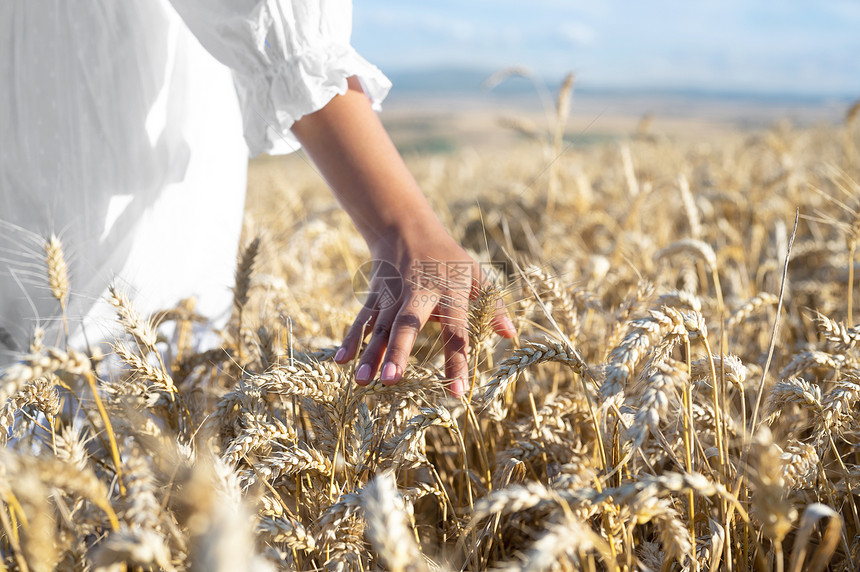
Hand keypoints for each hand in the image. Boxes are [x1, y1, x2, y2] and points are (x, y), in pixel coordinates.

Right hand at [289, 76, 513, 394]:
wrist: (407, 228)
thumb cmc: (449, 259)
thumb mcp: (476, 275)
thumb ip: (492, 305)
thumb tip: (509, 334)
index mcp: (450, 292)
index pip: (456, 331)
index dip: (457, 361)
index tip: (457, 392)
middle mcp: (418, 294)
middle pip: (408, 325)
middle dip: (399, 352)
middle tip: (393, 380)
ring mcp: (393, 295)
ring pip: (380, 327)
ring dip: (370, 354)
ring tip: (363, 382)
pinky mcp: (375, 295)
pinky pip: (361, 320)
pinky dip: (350, 340)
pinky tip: (340, 362)